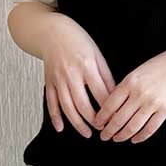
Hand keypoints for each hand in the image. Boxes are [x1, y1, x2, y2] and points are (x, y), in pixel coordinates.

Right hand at [41, 14, 115, 137]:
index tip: (116, 118)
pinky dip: (55, 117)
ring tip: (87, 133)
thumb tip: (114, 96)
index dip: (110, 109)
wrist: (52, 32)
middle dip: (94, 121)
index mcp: (87, 66)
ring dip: (77, 124)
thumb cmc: (77, 41)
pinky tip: (61, 128)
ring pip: (67, 107)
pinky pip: (51, 103)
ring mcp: (57, 80)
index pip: (100, 94)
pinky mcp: (48, 82)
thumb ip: (106, 76)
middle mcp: (71, 74)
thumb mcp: (97, 54)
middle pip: (83, 104)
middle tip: (103, 129)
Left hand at [94, 46, 165, 142]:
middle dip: (109, 130)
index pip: (109, 105)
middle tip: (104, 136)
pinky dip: (140, 137)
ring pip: (132, 126)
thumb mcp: (138, 71)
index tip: (97, 124)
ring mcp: (153, 103)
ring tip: (117, 139)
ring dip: (122, 136)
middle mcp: (139, 94)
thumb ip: (125, 86)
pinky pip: (150, 128)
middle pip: (118, 119)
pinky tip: (135, 139)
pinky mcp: (165, 110)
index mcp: (129, 82)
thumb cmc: (162, 64)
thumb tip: (112, 104)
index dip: (101, 118)